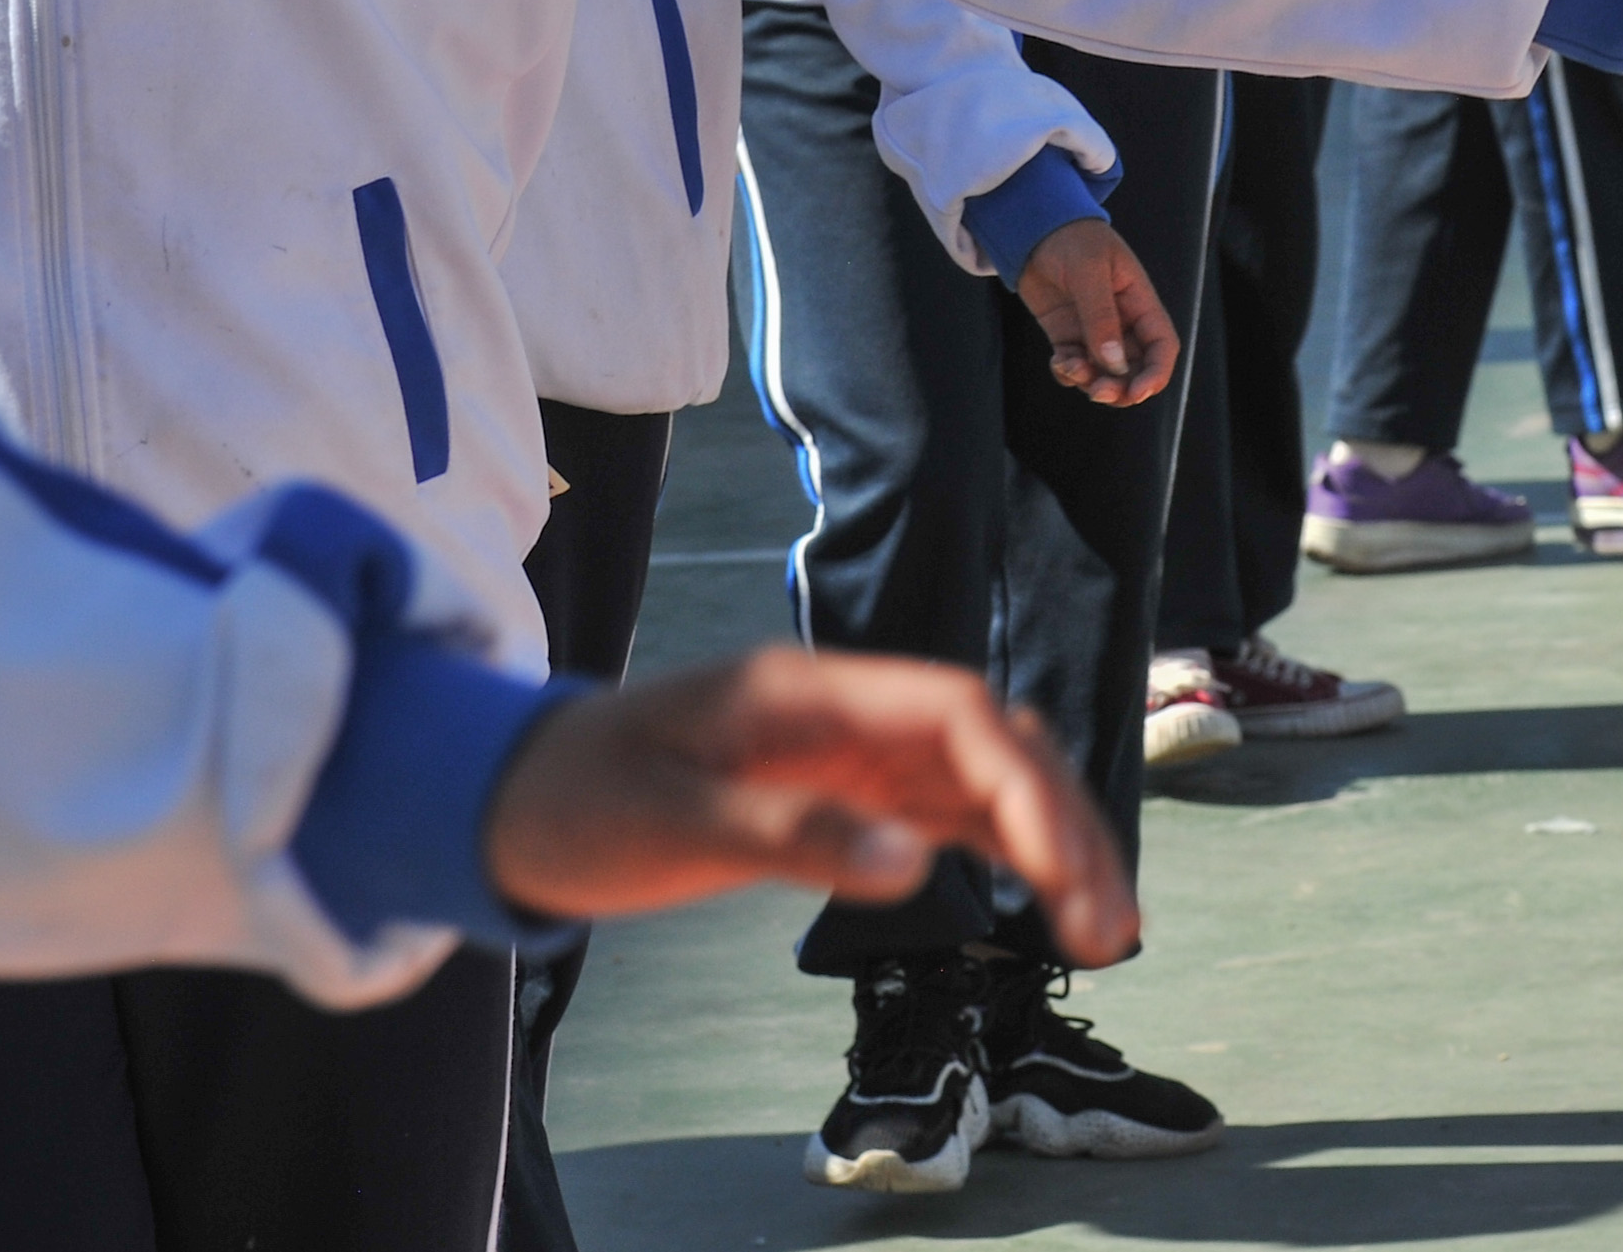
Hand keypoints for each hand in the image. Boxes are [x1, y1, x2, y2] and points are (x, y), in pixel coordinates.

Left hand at [484, 649, 1137, 964]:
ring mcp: (847, 751)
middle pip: (991, 742)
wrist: (514, 799)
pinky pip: (945, 813)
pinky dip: (1004, 851)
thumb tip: (914, 859)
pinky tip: (1043, 901)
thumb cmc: (579, 799)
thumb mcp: (672, 822)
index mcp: (809, 691)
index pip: (955, 712)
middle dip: (1063, 819)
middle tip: (1108, 923)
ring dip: (1049, 840)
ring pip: (983, 781)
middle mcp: (846, 710)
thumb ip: (791, 833)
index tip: (1059, 873)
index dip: (1024, 784)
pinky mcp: (839, 794)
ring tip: (1102, 929)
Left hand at [1014, 218, 1175, 404]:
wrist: (1033, 228)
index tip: (1137, 392)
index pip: (1161, 346)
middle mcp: (1122, 322)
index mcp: (1140, 302)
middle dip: (1121, 388)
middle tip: (1099, 391)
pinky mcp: (1067, 335)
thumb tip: (1113, 363)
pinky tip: (1058, 361)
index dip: (1156, 374)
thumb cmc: (1071, 238)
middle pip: (1134, 369)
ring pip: (1104, 373)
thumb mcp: (1088, 270)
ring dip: (1091, 383)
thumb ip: (1100, 316)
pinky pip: (1075, 366)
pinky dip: (1068, 373)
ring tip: (1070, 367)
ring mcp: (1093, 331)